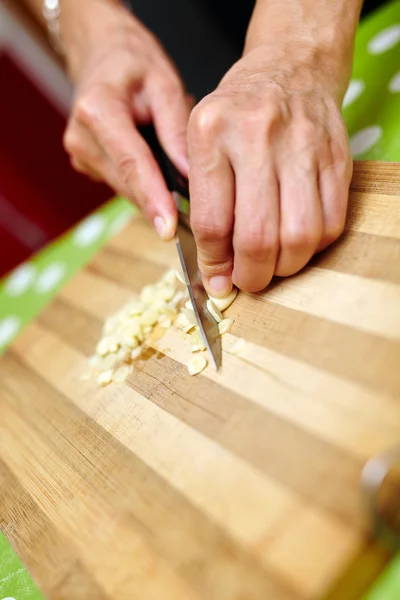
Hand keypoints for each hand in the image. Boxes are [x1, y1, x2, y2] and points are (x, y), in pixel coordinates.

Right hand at [62, 0, 190, 238]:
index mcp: (98, 110)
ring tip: (182, 191)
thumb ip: (177, 129)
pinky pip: (122, 184)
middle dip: (160, 202)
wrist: (101, 53)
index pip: (131, 164)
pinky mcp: (87, 164)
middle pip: (128, 183)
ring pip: (126, 189)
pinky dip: (144, 186)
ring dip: (154, 195)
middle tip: (196, 219)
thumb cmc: (134, 62)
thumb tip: (190, 175)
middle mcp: (82, 137)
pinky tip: (161, 178)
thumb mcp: (165, 82)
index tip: (168, 228)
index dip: (152, 198)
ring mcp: (81, 154)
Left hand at [187, 42, 351, 295]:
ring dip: (285, 267)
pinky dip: (314, 247)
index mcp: (211, 132)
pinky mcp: (337, 157)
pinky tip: (297, 241)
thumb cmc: (238, 113)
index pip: (211, 222)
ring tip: (273, 264)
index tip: (218, 281)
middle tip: (247, 281)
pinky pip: (331, 223)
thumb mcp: (200, 141)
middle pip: (258, 236)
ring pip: (300, 236)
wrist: (290, 69)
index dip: (215, 264)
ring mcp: (303, 146)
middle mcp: (257, 136)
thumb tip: (215, 267)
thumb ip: (202, 201)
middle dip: (251, 275)